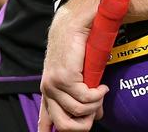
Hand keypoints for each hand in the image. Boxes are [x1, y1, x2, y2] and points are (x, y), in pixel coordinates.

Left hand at [39, 0, 107, 131]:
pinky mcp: (64, 77)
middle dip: (85, 124)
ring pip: (79, 111)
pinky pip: (85, 98)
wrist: (72, 25)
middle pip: (65, 126)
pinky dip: (97, 95)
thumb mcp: (79, 76)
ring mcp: (54, 85)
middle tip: (97, 111)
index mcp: (49, 92)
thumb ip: (83, 96)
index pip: (45, 121)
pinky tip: (102, 87)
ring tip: (101, 92)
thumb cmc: (77, 48)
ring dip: (95, 105)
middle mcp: (48, 90)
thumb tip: (97, 115)